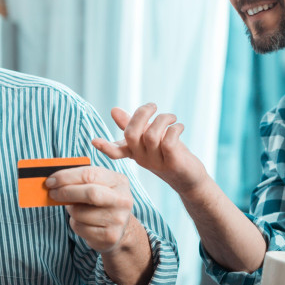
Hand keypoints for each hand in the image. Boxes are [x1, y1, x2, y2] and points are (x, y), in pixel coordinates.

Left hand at [45, 166, 133, 252]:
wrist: (120, 229)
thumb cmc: (102, 203)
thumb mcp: (98, 186)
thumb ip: (81, 179)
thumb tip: (54, 180)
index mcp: (119, 181)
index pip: (90, 174)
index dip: (67, 176)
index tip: (51, 180)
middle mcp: (122, 200)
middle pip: (90, 193)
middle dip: (66, 192)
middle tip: (52, 193)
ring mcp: (118, 219)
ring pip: (80, 213)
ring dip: (71, 211)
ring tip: (76, 209)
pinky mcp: (110, 236)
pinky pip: (80, 227)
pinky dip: (75, 224)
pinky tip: (83, 222)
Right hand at [92, 103, 207, 194]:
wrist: (190, 178)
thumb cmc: (169, 155)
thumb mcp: (149, 139)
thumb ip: (132, 125)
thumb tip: (113, 110)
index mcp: (134, 152)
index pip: (115, 151)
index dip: (105, 146)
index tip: (95, 141)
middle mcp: (141, 158)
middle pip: (131, 134)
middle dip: (141, 114)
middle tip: (153, 106)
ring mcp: (156, 162)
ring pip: (151, 135)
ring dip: (162, 119)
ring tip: (171, 117)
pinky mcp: (173, 162)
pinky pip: (169, 142)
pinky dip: (174, 129)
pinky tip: (180, 126)